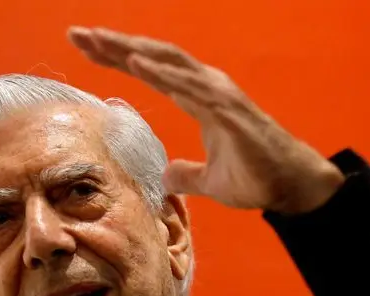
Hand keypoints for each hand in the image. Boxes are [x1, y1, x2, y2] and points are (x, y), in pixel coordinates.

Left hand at [67, 26, 344, 214]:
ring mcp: (219, 94)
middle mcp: (207, 87)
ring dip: (131, 50)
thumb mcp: (210, 182)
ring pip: (168, 62)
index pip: (152, 70)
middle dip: (114, 44)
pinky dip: (163, 73)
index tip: (86, 49)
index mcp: (200, 97)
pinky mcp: (229, 109)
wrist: (292, 187)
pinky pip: (190, 86)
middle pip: (154, 56)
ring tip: (97, 41)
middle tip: (77, 34)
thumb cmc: (257, 178)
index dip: (118, 58)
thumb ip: (188, 174)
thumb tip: (168, 176)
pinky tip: (135, 63)